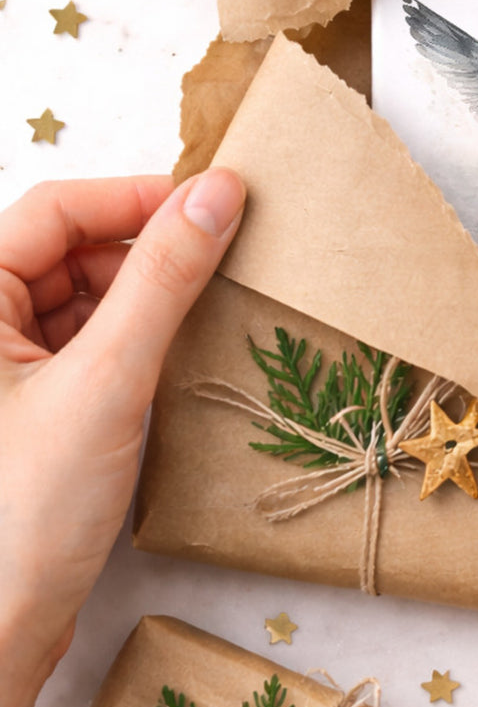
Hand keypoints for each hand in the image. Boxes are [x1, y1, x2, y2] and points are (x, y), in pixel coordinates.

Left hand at [0, 171, 244, 706]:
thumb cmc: (23, 512)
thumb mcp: (107, 379)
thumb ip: (164, 278)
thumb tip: (218, 193)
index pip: (55, 210)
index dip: (135, 197)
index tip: (216, 202)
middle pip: (70, 249)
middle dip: (147, 247)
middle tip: (226, 253)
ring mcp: (6, 369)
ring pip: (86, 296)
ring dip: (148, 293)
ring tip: (212, 303)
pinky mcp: (34, 406)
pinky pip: (92, 342)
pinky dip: (139, 337)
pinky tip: (181, 351)